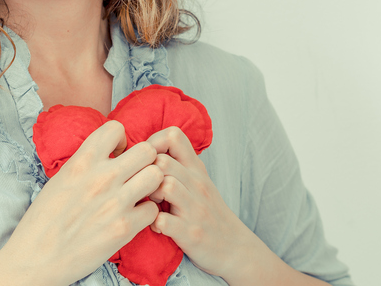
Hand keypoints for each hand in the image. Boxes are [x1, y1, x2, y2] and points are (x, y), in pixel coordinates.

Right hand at [0, 120, 163, 285]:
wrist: (33, 261)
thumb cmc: (43, 222)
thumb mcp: (60, 179)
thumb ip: (87, 163)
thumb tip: (108, 153)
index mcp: (82, 162)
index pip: (116, 128)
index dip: (122, 140)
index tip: (118, 155)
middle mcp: (101, 178)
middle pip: (147, 150)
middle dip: (145, 161)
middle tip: (136, 175)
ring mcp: (115, 203)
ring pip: (157, 175)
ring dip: (152, 185)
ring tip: (139, 195)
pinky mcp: (124, 228)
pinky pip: (153, 210)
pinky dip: (146, 214)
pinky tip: (133, 218)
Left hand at [146, 126, 252, 278]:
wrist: (234, 245)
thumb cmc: (209, 211)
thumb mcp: (199, 181)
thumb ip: (178, 165)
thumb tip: (147, 151)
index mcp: (196, 169)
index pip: (174, 135)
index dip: (153, 143)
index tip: (146, 161)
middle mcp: (198, 184)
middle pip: (162, 161)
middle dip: (146, 173)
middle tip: (145, 188)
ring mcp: (195, 208)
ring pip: (165, 185)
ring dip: (150, 195)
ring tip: (151, 205)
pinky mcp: (190, 232)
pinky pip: (162, 221)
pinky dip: (153, 224)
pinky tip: (156, 227)